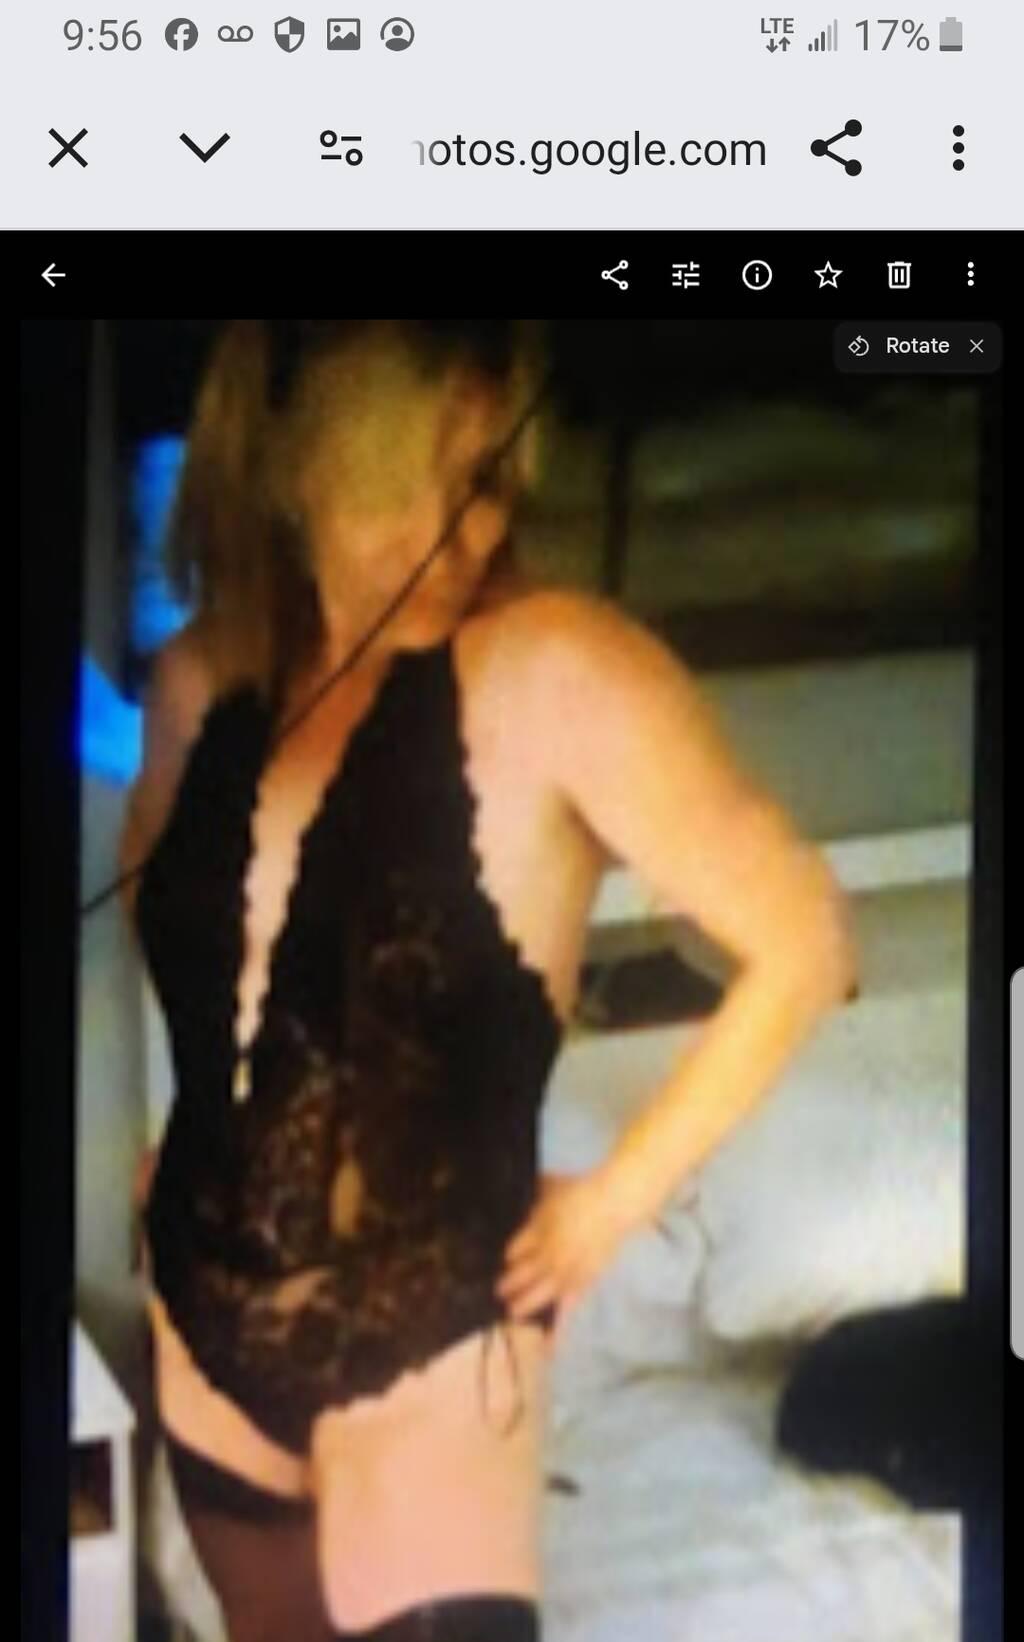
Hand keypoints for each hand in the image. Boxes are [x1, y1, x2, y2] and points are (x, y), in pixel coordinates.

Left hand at [496, 1167, 646, 1326]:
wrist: (612, 1205)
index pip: (515, 1249)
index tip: (504, 1261)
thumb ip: (534, 1207)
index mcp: (537, 1231)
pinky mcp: (582, 1282)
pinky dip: (558, 1325)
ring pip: (540, 1292)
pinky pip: (567, 1307)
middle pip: (523, 1273)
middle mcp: (548, 1253)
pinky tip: (549, 1343)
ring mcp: (565, 1270)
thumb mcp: (549, 1193)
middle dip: (509, 1284)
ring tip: (513, 1313)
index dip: (509, 1255)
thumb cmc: (580, 1194)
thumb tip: (522, 1210)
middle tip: (498, 1292)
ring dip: (525, 1303)